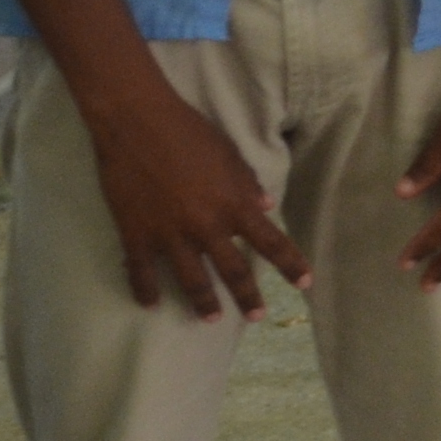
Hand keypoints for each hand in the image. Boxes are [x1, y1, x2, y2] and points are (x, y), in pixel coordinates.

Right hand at [84, 75, 310, 320]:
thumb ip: (247, 183)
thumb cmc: (187, 130)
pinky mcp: (136, 234)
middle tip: (256, 317)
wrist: (135, 121)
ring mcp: (169, 234)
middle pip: (233, 271)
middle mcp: (206, 226)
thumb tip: (267, 207)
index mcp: (234, 204)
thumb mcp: (228, 153)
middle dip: (247, 297)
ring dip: (203, 303)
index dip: (290, 265)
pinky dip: (145, 290)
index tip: (305, 284)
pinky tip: (151, 305)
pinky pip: (142, 272)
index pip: (271, 242)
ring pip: (192, 280)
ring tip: (210, 319)